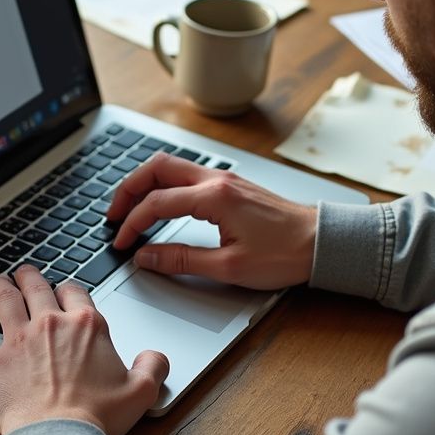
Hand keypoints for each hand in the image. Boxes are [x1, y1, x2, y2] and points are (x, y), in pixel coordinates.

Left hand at [0, 265, 169, 434]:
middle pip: (35, 287)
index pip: (74, 291)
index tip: (63, 290)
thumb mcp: (141, 392)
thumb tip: (156, 356)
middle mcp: (49, 324)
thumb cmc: (98, 416)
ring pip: (3, 300)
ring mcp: (17, 340)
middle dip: (29, 276)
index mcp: (86, 325)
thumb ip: (153, 367)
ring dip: (0, 287)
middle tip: (24, 273)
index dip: (67, 288)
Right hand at [106, 153, 317, 289]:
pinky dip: (165, 185)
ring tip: (130, 208)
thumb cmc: (285, 254)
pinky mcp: (232, 185)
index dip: (132, 224)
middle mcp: (217, 180)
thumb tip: (147, 257)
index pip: (157, 204)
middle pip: (156, 169)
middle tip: (112, 215)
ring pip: (171, 167)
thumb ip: (182, 260)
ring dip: (145, 184)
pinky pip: (187, 174)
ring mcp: (225, 179)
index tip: (121, 243)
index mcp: (214, 197)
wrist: (322, 243)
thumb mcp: (229, 267)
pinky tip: (161, 203)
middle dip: (128, 190)